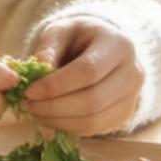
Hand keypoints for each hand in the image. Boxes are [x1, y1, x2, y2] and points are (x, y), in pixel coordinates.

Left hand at [23, 19, 142, 134]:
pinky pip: (95, 129)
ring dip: (58, 121)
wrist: (103, 48)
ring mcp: (132, 97)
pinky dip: (68, 127)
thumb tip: (38, 70)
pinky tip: (49, 118)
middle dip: (54, 107)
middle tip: (27, 105)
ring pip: (94, 119)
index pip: (88, 71)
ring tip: (34, 112)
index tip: (29, 91)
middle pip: (93, 100)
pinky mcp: (124, 115)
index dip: (56, 85)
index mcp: (118, 45)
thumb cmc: (79, 37)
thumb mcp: (61, 31)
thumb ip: (48, 48)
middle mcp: (133, 73)